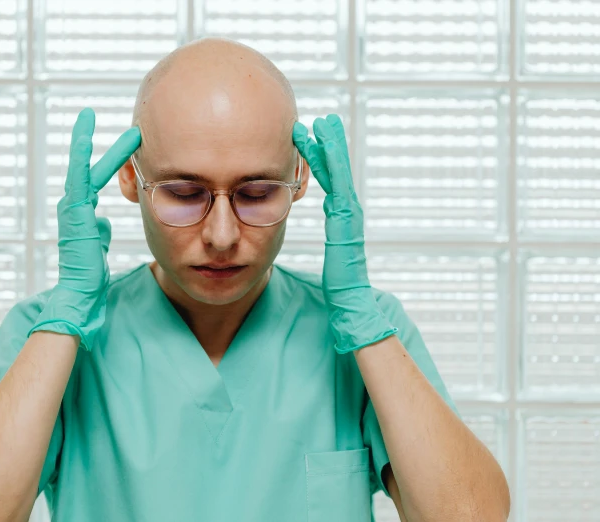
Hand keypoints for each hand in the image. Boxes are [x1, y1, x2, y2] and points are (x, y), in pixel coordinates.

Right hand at [28, 108, 140, 350]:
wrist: (80, 296)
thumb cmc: (89, 278)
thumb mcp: (98, 248)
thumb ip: (98, 232)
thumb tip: (102, 222)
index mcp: (82, 215)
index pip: (96, 180)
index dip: (110, 161)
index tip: (127, 146)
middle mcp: (74, 207)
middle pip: (90, 168)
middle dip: (107, 147)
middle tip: (124, 127)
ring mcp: (71, 207)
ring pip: (78, 166)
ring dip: (84, 140)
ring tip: (89, 115)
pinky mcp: (73, 210)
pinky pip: (77, 175)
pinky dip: (79, 152)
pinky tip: (84, 132)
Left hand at [293, 115, 396, 353]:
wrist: (355, 316)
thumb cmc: (341, 301)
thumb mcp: (329, 273)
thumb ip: (328, 259)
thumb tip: (313, 258)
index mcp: (341, 228)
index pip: (331, 188)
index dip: (321, 164)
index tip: (306, 142)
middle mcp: (347, 220)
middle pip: (337, 176)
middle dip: (329, 147)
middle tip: (320, 120)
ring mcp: (349, 222)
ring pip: (340, 178)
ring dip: (332, 149)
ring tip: (323, 123)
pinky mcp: (346, 227)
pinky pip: (339, 191)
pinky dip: (334, 169)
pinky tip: (324, 150)